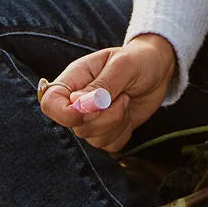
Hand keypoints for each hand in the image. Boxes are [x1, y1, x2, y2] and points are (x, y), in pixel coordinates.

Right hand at [39, 34, 175, 154]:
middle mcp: (78, 101)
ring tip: (126, 100)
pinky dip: (123, 133)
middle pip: (74, 126)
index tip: (92, 108)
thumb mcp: (123, 66)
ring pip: (92, 139)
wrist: (158, 68)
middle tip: (122, 97)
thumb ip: (101, 86)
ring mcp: (92, 118)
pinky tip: (129, 114)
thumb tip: (77, 105)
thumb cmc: (138, 60)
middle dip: (104, 118)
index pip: (49, 102)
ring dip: (116, 124)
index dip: (65, 113)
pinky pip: (109, 146)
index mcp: (75, 78)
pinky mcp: (108, 130)